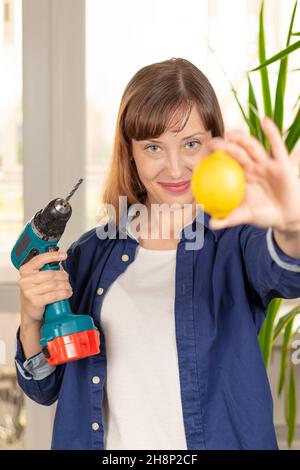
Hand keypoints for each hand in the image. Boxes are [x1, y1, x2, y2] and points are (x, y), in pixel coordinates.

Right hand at [19, 251, 72, 322]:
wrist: (30, 311)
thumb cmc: (35, 293)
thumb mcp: (37, 279)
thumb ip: (46, 269)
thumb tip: (60, 265)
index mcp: (25, 270)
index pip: (40, 259)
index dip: (53, 256)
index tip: (64, 255)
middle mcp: (25, 280)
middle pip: (50, 273)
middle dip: (63, 276)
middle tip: (67, 278)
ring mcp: (29, 291)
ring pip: (54, 284)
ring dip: (65, 285)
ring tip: (68, 287)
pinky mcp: (35, 301)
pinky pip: (54, 295)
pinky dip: (64, 293)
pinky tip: (67, 293)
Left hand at [207, 117, 299, 232]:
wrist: (287, 217)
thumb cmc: (264, 215)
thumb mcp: (245, 216)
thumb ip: (229, 219)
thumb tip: (211, 224)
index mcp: (242, 177)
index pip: (227, 164)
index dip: (216, 158)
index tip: (202, 155)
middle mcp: (253, 167)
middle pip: (237, 153)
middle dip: (225, 146)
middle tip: (213, 142)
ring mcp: (267, 163)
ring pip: (253, 148)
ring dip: (243, 139)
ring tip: (232, 134)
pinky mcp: (282, 163)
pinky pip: (276, 146)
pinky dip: (271, 132)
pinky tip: (264, 121)